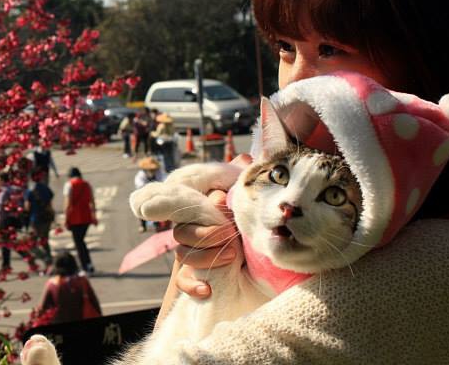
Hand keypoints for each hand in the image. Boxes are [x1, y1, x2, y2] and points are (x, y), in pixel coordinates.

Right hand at [172, 154, 251, 298]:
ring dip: (205, 256)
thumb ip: (243, 182)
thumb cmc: (255, 228)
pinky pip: (181, 281)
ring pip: (181, 253)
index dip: (201, 205)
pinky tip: (207, 288)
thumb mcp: (251, 204)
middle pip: (181, 230)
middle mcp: (194, 232)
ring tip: (233, 256)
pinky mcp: (195, 278)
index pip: (185, 204)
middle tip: (231, 234)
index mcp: (203, 211)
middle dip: (207, 232)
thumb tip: (244, 159)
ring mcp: (193, 256)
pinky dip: (192, 284)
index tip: (222, 203)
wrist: (267, 267)